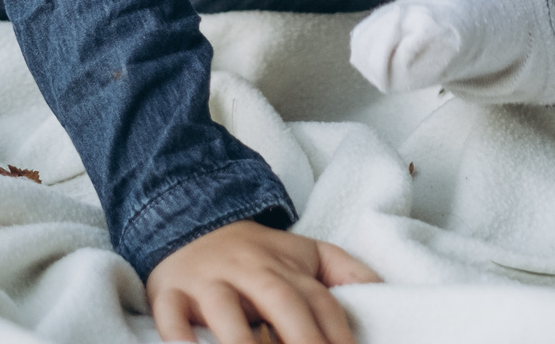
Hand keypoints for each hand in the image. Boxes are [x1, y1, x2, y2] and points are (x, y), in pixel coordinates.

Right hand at [147, 220, 377, 343]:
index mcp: (288, 267)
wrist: (193, 222)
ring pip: (224, 310)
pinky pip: (170, 315)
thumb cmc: (259, 252)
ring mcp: (209, 281)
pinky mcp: (169, 291)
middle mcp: (251, 272)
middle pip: (281, 303)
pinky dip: (178, 336)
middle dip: (301, 338)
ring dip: (239, 341)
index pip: (320, 301)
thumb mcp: (307, 253)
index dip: (338, 332)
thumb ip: (347, 272)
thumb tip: (385, 293)